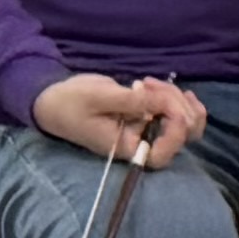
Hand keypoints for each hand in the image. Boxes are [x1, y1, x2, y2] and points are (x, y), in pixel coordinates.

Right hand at [31, 72, 205, 170]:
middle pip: (182, 135)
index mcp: (127, 148)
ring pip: (183, 120)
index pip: (161, 155)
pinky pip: (174, 110)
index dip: (175, 135)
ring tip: (148, 82)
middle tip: (152, 85)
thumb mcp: (100, 98)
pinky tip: (154, 84)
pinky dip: (172, 95)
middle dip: (178, 106)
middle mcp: (141, 143)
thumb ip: (134, 102)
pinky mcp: (148, 115)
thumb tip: (169, 103)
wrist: (56, 99)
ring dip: (175, 97)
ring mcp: (147, 129)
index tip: (171, 109)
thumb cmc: (71, 102)